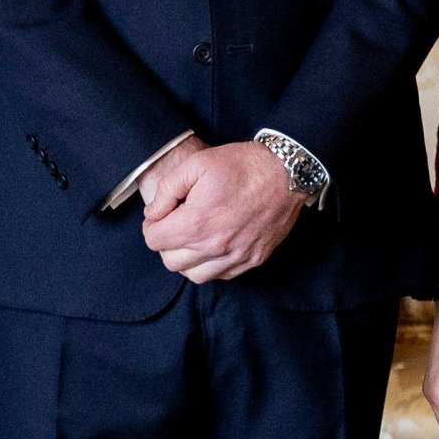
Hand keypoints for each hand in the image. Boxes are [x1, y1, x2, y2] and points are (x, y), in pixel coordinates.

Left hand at [140, 138, 302, 281]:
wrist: (286, 172)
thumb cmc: (242, 165)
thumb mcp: (196, 164)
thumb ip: (167, 190)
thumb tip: (153, 213)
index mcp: (196, 223)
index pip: (154, 241)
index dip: (152, 226)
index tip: (160, 216)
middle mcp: (215, 246)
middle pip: (171, 261)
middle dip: (167, 243)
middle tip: (175, 224)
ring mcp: (236, 256)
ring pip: (194, 275)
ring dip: (187, 259)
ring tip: (194, 237)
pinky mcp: (253, 259)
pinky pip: (221, 275)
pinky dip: (211, 265)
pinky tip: (214, 244)